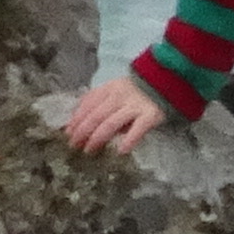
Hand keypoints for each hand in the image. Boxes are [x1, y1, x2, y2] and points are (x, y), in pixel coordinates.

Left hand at [56, 75, 170, 155]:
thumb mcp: (113, 90)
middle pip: (96, 115)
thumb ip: (97, 102)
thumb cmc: (134, 92)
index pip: (88, 104)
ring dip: (98, 138)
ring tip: (89, 150)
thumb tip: (77, 121)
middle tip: (75, 145)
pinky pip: (138, 129)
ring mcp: (134, 106)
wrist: (164, 82)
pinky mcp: (150, 115)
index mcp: (108, 89)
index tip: (68, 133)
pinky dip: (129, 140)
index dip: (76, 119)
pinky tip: (121, 151)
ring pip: (111, 123)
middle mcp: (119, 96)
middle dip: (83, 131)